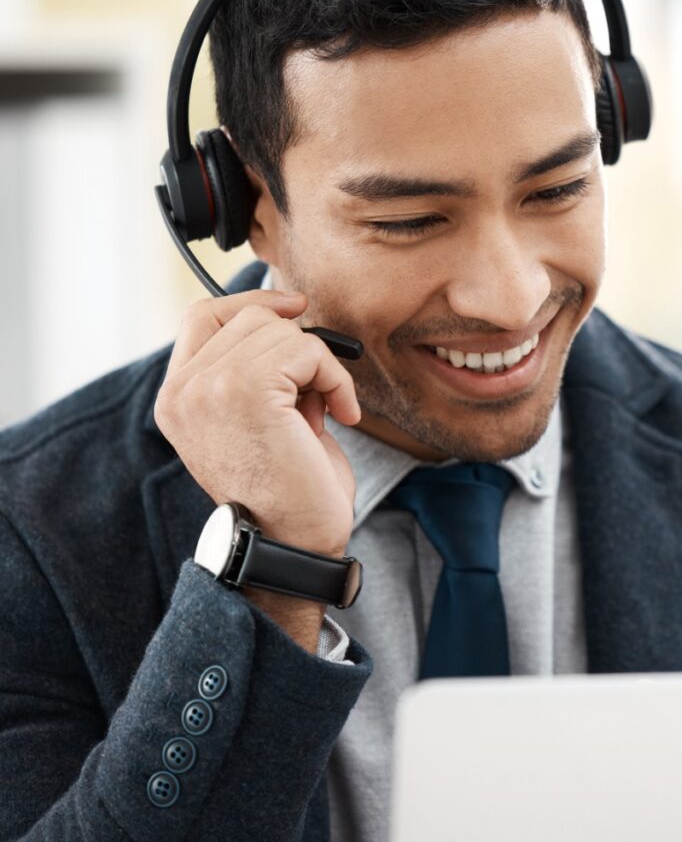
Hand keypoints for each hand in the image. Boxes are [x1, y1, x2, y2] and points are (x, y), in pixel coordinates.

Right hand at [154, 289, 360, 556]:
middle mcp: (183, 390)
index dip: (252, 302)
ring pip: (282, 331)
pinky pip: (309, 350)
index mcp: (177, 397)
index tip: (294, 309)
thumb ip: (256, 369)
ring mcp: (209, 388)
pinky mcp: (246, 390)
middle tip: (313, 395)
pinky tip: (340, 416)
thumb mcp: (259, 417)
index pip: (204, 315)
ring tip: (321, 412)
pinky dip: (337, 379)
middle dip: (297, 348)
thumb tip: (290, 314)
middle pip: (251, 318)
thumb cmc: (288, 487)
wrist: (292, 542)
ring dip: (319, 367)